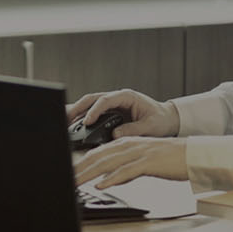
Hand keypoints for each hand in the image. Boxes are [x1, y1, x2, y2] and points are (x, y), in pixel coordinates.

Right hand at [64, 89, 179, 138]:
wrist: (167, 119)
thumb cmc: (161, 120)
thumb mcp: (151, 126)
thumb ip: (134, 129)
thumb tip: (115, 135)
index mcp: (126, 96)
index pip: (105, 100)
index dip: (94, 110)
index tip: (88, 121)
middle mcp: (116, 98)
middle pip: (91, 99)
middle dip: (77, 108)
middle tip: (66, 118)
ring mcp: (112, 104)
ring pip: (88, 104)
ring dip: (76, 112)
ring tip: (65, 121)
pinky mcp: (109, 112)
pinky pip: (92, 112)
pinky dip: (81, 117)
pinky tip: (73, 124)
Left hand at [76, 136, 188, 187]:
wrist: (195, 155)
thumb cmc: (171, 160)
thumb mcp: (143, 163)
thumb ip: (125, 169)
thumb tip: (109, 179)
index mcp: (126, 143)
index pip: (97, 153)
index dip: (80, 163)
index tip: (68, 173)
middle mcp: (129, 145)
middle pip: (97, 156)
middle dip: (78, 169)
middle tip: (65, 179)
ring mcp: (138, 153)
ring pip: (107, 163)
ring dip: (89, 174)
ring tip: (75, 183)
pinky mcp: (149, 162)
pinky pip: (127, 171)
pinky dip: (112, 178)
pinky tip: (102, 185)